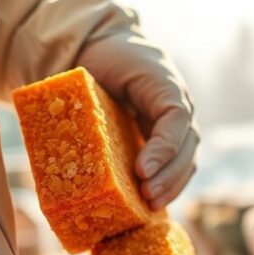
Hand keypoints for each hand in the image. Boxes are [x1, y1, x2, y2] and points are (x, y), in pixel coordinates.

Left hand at [78, 31, 199, 209]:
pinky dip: (168, 186)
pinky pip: (176, 167)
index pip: (176, 118)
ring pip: (187, 159)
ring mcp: (177, 126)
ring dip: (172, 185)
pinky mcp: (167, 142)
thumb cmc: (101, 59)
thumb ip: (89, 93)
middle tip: (147, 196)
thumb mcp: (99, 68)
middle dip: (169, 175)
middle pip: (187, 145)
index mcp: (166, 86)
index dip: (162, 147)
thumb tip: (66, 131)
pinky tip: (153, 206)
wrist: (108, 48)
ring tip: (151, 206)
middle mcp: (179, 107)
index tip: (141, 170)